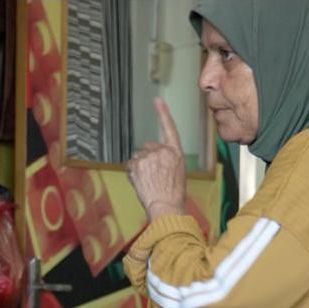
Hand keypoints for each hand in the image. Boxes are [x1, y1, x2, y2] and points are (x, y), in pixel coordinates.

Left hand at [126, 98, 187, 220]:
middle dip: (147, 158)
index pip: (169, 128)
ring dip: (140, 167)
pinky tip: (141, 182)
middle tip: (154, 176)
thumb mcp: (178, 172)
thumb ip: (166, 159)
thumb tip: (152, 155)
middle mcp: (162, 151)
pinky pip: (130, 165)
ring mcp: (149, 157)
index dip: (163, 113)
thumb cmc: (173, 194)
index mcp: (175, 152)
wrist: (167, 206)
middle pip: (148, 147)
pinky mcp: (137, 164)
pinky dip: (132, 173)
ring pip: (138, 157)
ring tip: (149, 181)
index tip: (157, 100)